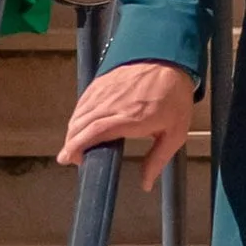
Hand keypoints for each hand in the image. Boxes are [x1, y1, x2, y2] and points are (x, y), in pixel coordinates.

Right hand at [59, 58, 195, 187]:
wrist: (170, 61)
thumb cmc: (174, 98)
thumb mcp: (175, 134)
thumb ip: (157, 160)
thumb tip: (146, 184)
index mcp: (130, 118)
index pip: (94, 132)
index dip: (77, 146)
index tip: (70, 159)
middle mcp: (113, 103)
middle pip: (81, 124)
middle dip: (70, 143)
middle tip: (70, 158)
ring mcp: (106, 91)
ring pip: (79, 113)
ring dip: (72, 130)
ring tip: (74, 145)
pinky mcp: (102, 82)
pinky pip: (83, 101)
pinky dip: (77, 115)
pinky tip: (79, 124)